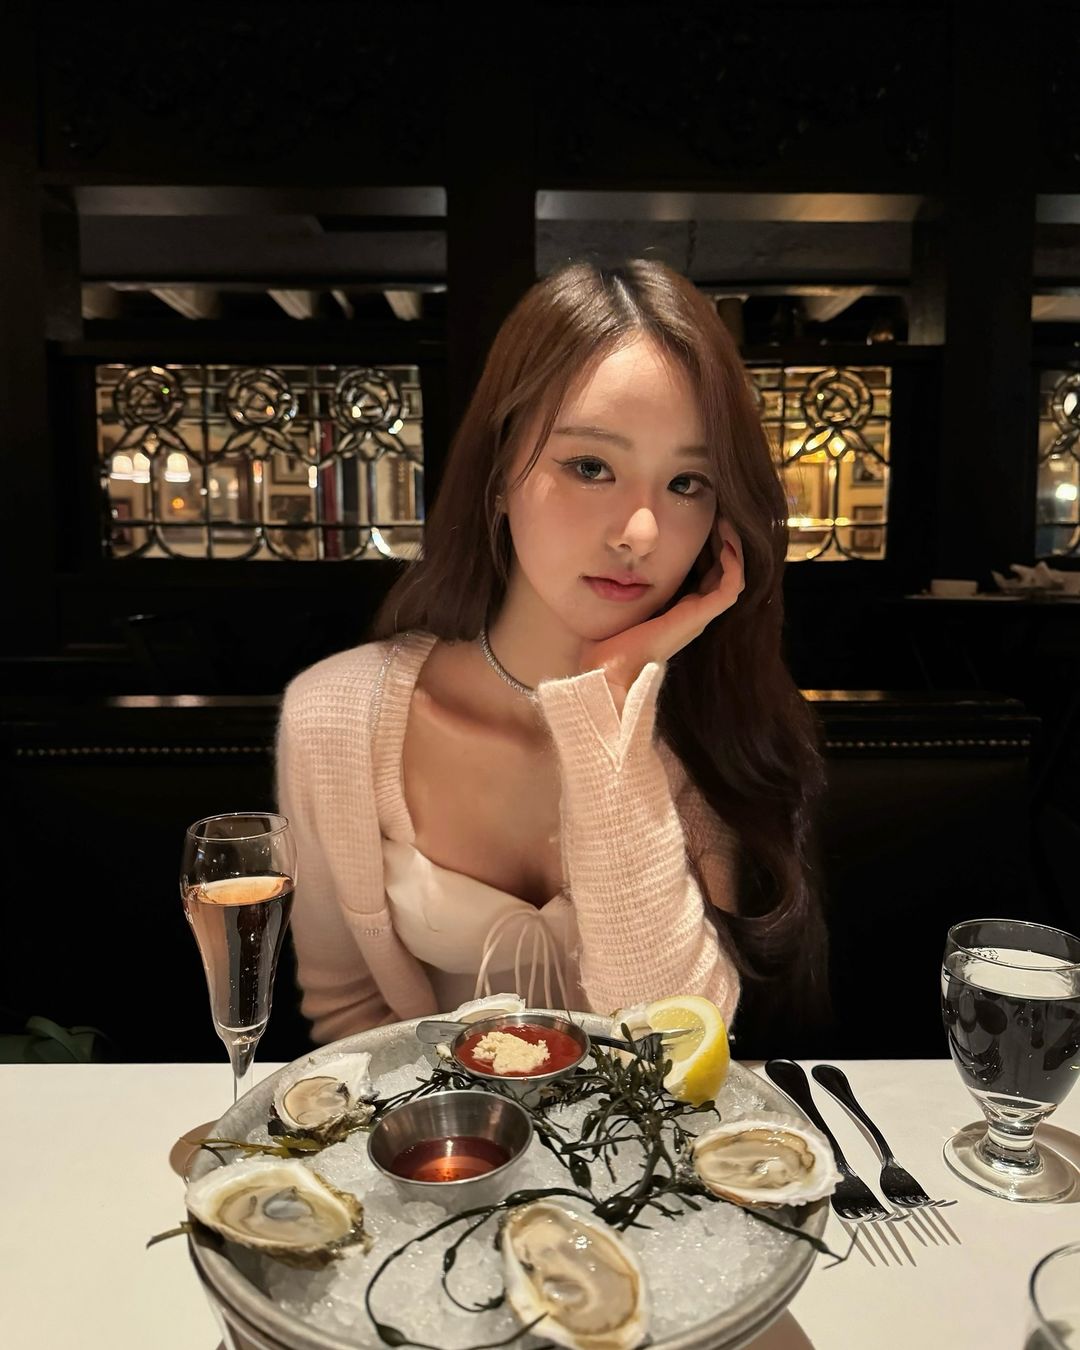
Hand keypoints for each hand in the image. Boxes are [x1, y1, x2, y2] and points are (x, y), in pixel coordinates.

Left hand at [580, 520, 744, 703]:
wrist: (609, 669)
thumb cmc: (609, 642)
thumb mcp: (620, 601)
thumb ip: (625, 583)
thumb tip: (612, 557)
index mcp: (679, 609)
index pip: (706, 573)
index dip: (709, 547)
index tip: (704, 521)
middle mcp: (693, 611)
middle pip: (722, 572)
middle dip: (723, 542)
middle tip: (719, 515)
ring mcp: (698, 615)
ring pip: (732, 577)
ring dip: (733, 549)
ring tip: (726, 523)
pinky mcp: (699, 617)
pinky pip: (730, 588)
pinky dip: (734, 565)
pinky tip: (726, 543)